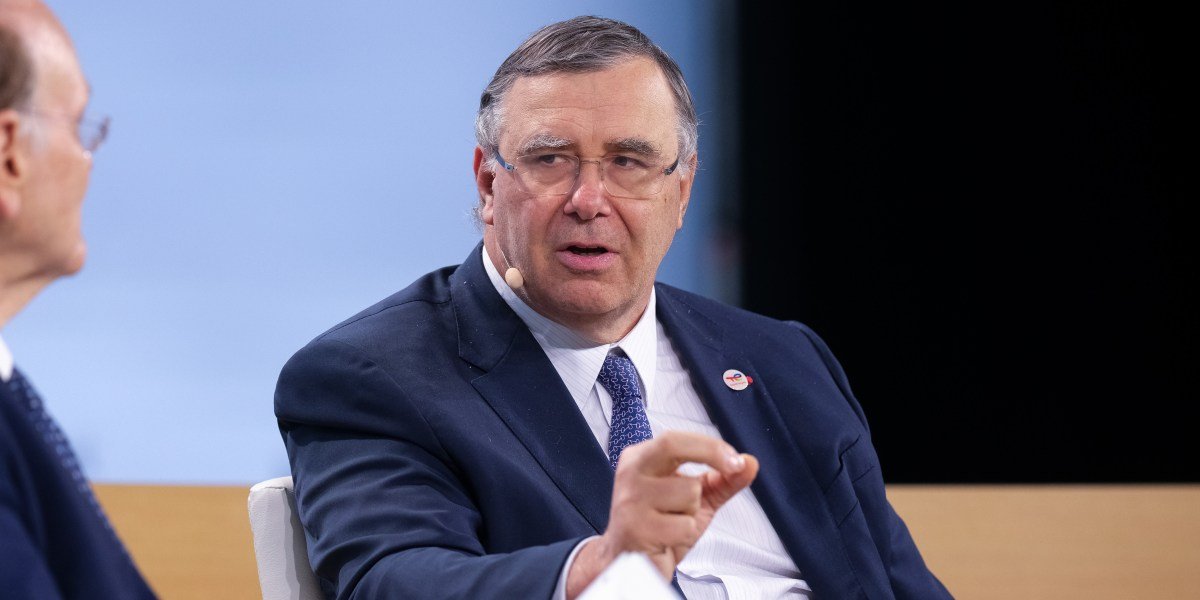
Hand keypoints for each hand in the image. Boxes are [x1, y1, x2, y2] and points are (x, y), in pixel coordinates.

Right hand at [566, 431, 758, 597]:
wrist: (632, 566)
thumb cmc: (662, 527)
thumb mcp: (696, 500)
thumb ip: (722, 480)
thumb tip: (750, 462)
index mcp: (641, 459)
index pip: (675, 439)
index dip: (711, 447)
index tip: (736, 461)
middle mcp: (631, 473)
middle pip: (671, 445)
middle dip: (710, 454)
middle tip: (733, 468)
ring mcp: (630, 500)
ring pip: (688, 492)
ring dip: (692, 513)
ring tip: (673, 523)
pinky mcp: (635, 529)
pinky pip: (683, 526)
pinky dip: (685, 536)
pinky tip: (667, 540)